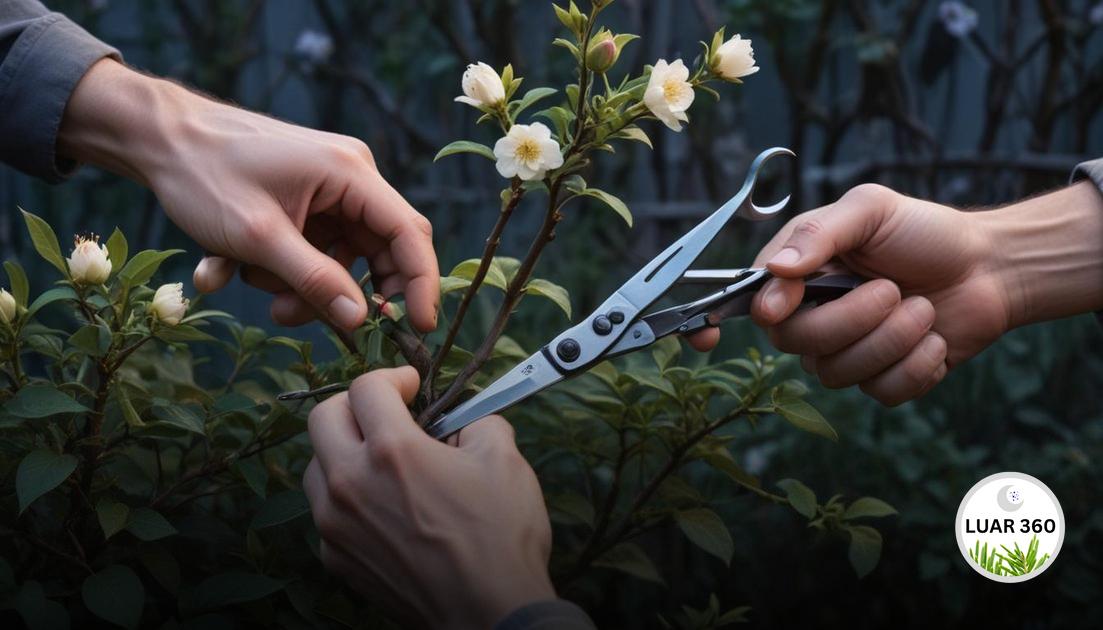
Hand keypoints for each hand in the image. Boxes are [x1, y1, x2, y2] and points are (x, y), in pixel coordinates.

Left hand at [58, 59, 438, 331]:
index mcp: (351, 173)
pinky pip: (310, 247)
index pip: (408, 234)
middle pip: (376, 250)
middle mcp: (350, 177)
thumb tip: (360, 320)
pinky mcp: (306, 201)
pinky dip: (277, 267)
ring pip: (338, 257)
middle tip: (298, 315)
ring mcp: (328, 189)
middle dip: (340, 291)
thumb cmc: (205, 175)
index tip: (418, 327)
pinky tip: (225, 267)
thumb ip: (314, 280)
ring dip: (298, 284)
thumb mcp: (259, 237)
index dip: (420, 284)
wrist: (158, 139)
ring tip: (250, 287)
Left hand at [302, 367, 555, 628]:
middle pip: (322, 418)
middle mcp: (350, 484)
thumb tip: (463, 418)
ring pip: (316, 466)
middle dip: (355, 405)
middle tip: (387, 412)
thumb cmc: (500, 536)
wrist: (491, 612)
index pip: (366, 387)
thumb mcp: (504, 459)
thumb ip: (477, 421)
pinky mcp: (335, 558)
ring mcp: (336, 525)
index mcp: (391, 451)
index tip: (412, 386)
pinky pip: (326, 511)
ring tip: (381, 458)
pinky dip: (347, 497)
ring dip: (343, 450)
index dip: (393, 376)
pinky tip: (383, 505)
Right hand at [692, 181, 1102, 404]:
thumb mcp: (869, 210)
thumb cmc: (924, 231)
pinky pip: (880, 393)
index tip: (708, 336)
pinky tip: (933, 338)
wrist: (989, 267)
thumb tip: (772, 271)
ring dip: (893, 338)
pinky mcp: (881, 380)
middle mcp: (811, 316)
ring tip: (922, 307)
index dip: (717, 320)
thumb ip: (817, 234)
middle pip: (796, 345)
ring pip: (839, 372)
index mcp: (798, 273)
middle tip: (891, 289)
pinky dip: (916, 364)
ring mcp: (845, 352)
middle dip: (851, 320)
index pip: (746, 302)